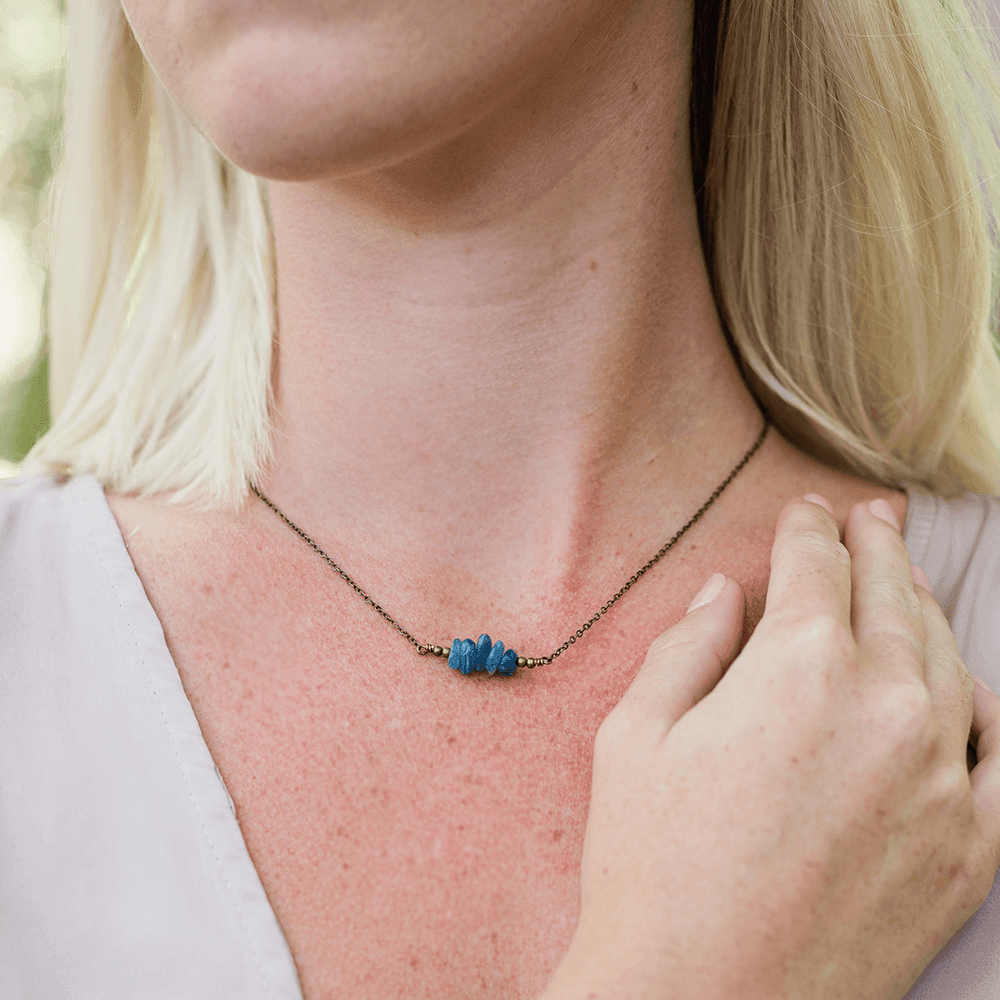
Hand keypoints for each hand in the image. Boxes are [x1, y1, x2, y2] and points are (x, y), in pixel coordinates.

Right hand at [544, 495, 999, 999]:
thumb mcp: (635, 736)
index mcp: (795, 669)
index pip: (812, 570)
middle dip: (873, 548)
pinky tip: (959, 683)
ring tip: (905, 581)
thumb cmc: (651, 868)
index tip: (806, 511)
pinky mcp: (969, 850)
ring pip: (945, 663)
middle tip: (869, 516)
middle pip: (887, 599)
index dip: (807, 530)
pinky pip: (997, 752)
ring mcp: (939, 780)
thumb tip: (720, 593)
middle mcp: (884, 708)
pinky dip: (979, 704)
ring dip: (923, 611)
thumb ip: (686, 648)